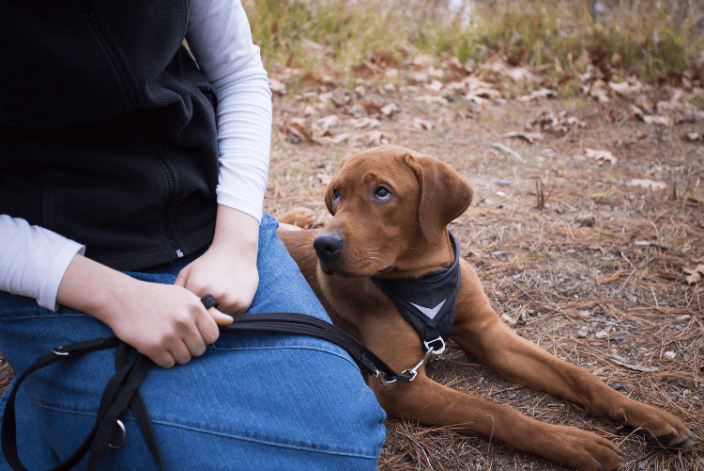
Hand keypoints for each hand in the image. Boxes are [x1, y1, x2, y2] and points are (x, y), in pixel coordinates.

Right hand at [56, 255, 225, 367]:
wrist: (122, 298)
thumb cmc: (156, 297)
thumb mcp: (184, 296)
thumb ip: (207, 311)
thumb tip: (230, 321)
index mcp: (195, 307)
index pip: (213, 336)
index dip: (204, 337)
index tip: (193, 334)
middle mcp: (184, 321)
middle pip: (200, 349)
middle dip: (190, 347)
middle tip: (176, 338)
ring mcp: (169, 335)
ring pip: (185, 359)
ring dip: (177, 354)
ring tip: (166, 340)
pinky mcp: (153, 347)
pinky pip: (169, 364)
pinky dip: (163, 359)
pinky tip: (156, 345)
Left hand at [175, 205, 259, 314]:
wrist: (236, 251)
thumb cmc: (208, 262)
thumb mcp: (188, 272)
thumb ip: (176, 291)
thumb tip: (168, 310)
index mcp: (197, 288)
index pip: (188, 314)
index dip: (189, 313)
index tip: (190, 309)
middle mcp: (214, 296)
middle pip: (204, 320)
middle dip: (202, 317)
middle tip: (204, 307)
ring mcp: (230, 301)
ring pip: (219, 320)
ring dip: (217, 315)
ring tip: (218, 299)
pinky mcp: (243, 304)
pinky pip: (232, 316)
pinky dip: (229, 310)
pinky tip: (229, 296)